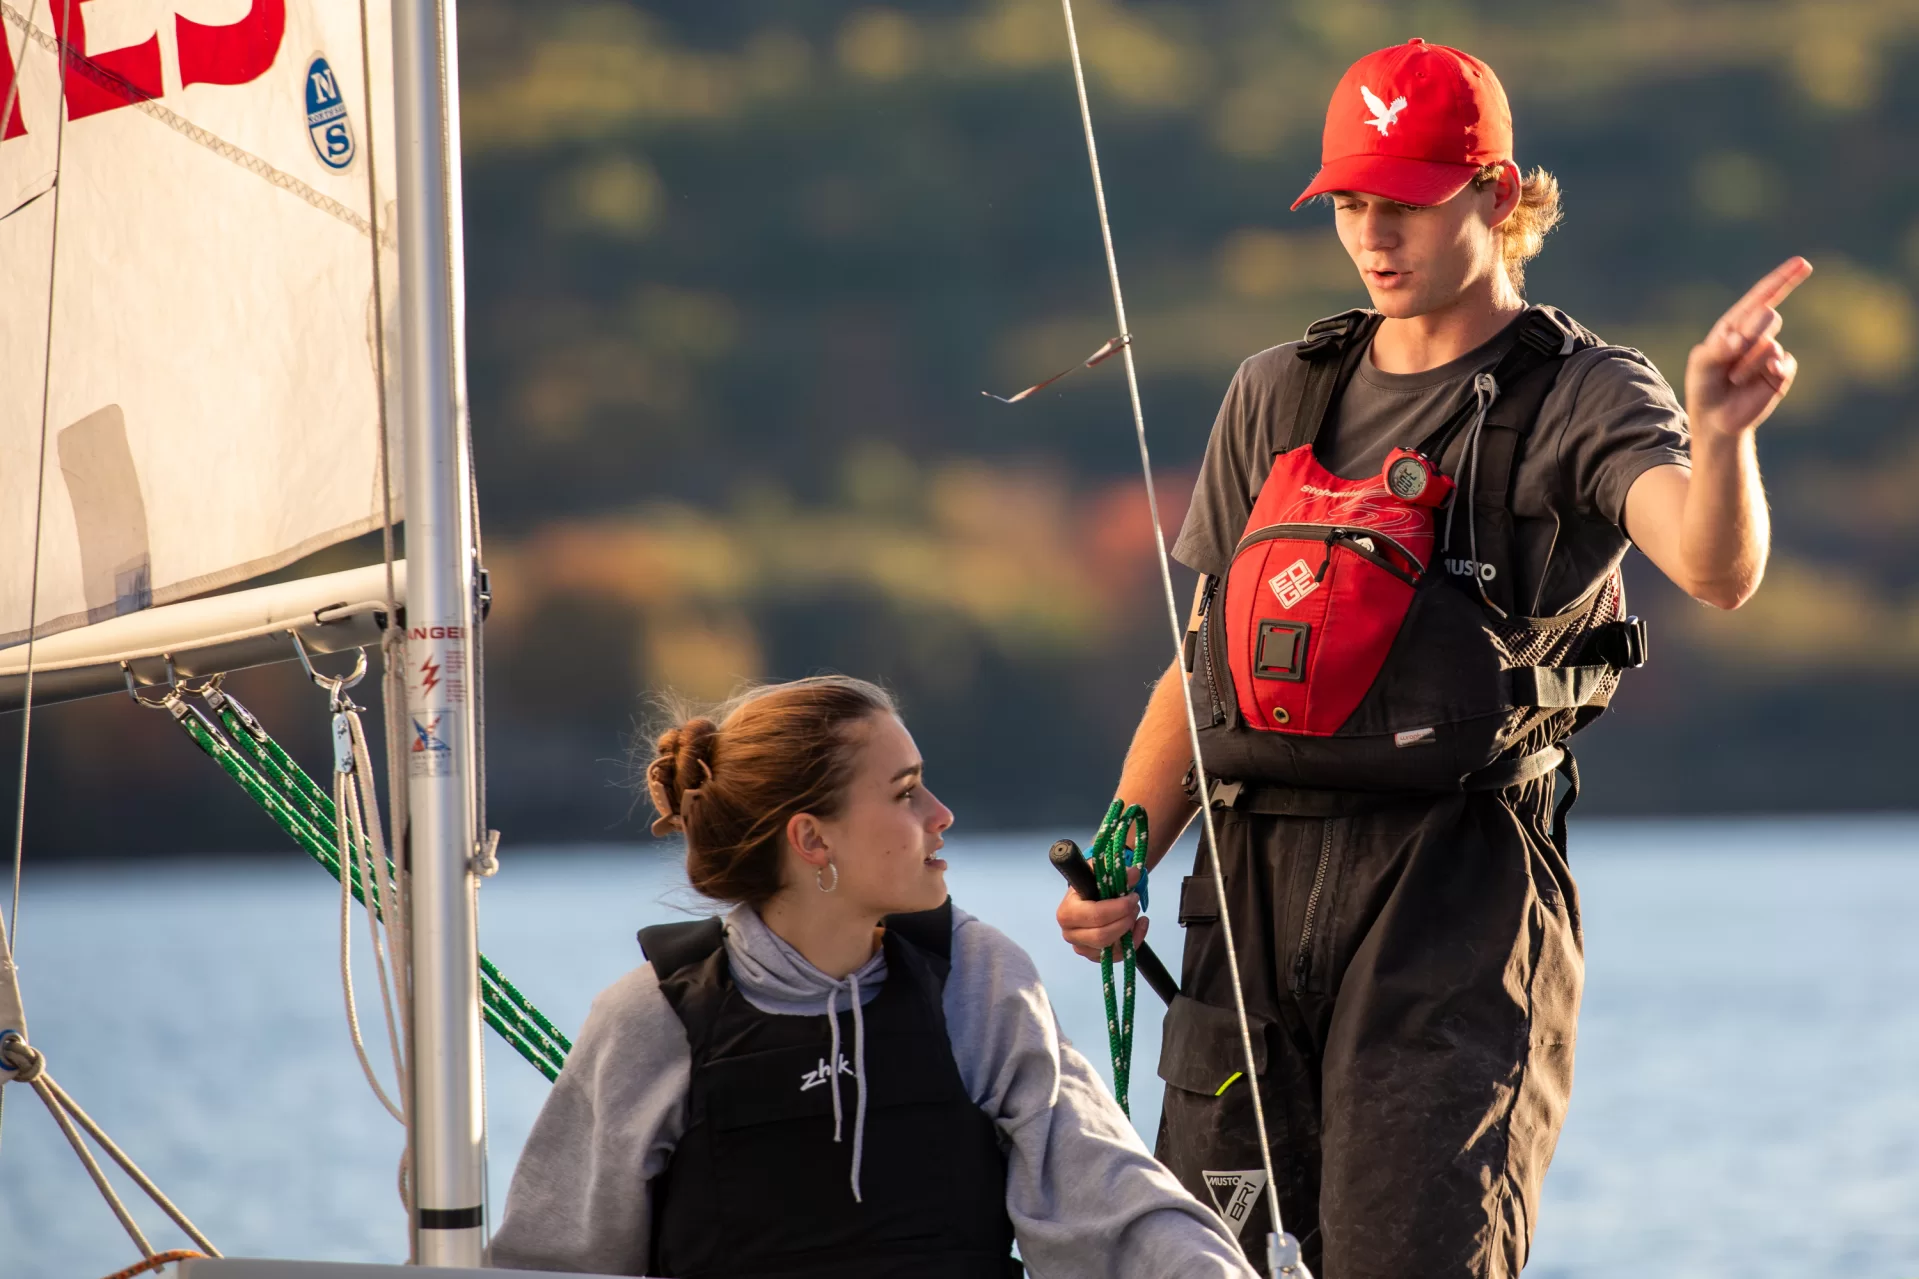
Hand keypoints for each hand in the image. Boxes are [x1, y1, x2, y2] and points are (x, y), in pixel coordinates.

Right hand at [1056, 864, 1149, 961]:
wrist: (1086, 899)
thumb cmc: (1090, 885)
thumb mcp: (1099, 872)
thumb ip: (1114, 870)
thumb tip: (1134, 874)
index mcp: (1067, 912)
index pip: (1095, 915)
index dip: (1119, 908)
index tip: (1133, 896)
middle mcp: (1070, 934)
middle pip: (1102, 936)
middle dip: (1125, 921)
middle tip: (1135, 906)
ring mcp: (1081, 948)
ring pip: (1110, 949)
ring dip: (1128, 931)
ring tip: (1135, 914)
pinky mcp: (1093, 957)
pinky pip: (1117, 956)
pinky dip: (1133, 942)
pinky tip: (1139, 926)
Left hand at [1685, 256, 1810, 441]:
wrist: (1716, 418)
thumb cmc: (1705, 386)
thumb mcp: (1701, 366)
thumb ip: (1717, 349)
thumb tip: (1739, 338)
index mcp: (1735, 324)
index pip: (1761, 296)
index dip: (1782, 279)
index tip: (1802, 263)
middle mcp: (1756, 334)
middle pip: (1767, 316)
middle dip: (1749, 336)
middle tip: (1731, 359)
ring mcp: (1771, 352)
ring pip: (1770, 345)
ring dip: (1748, 364)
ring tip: (1734, 378)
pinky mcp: (1782, 372)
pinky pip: (1785, 364)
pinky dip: (1771, 372)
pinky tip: (1761, 381)